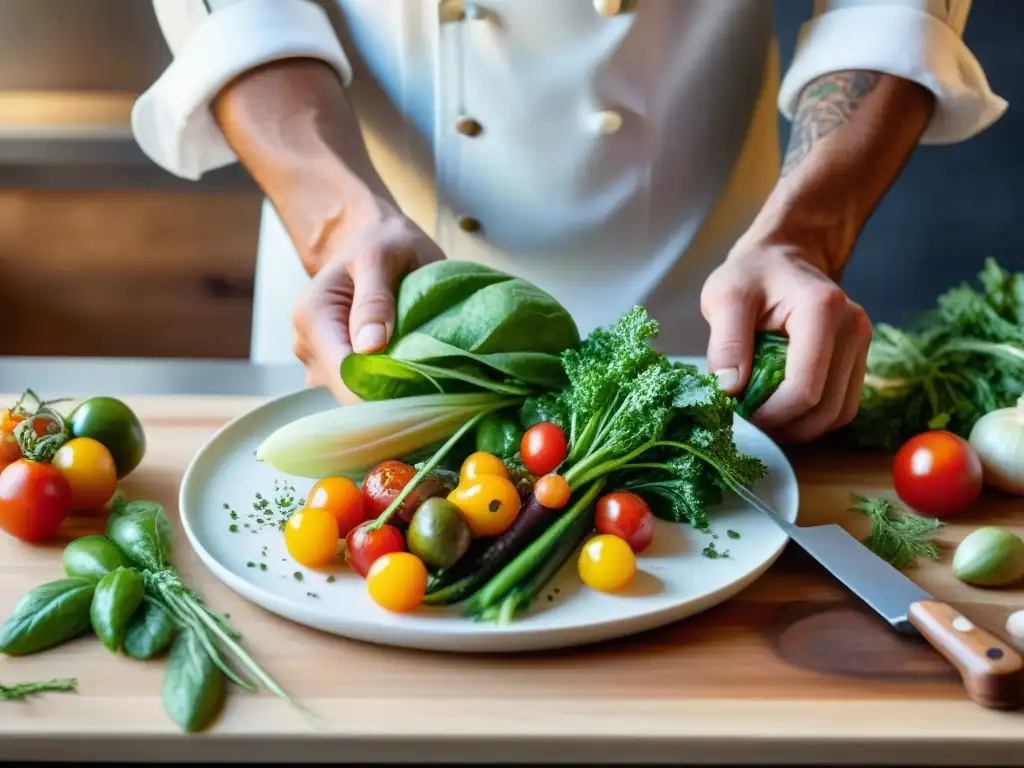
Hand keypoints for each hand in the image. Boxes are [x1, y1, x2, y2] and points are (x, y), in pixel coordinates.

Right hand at [292, 200, 444, 403]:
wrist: (371, 238)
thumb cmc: (382, 243)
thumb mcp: (382, 259)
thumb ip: (375, 300)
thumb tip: (369, 348)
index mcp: (313, 317)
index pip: (342, 373)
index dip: (379, 390)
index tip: (418, 392)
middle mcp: (307, 344)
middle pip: (346, 390)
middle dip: (385, 392)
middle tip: (429, 381)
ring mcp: (318, 359)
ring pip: (353, 394)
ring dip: (386, 390)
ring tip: (420, 371)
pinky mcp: (333, 367)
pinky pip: (358, 388)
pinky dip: (383, 384)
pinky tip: (406, 369)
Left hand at [700, 244, 872, 442]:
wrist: (782, 255)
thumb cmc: (752, 274)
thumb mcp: (725, 297)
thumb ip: (726, 342)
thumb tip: (730, 390)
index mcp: (821, 309)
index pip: (804, 387)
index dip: (771, 415)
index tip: (739, 418)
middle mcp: (852, 327)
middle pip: (826, 407)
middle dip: (784, 426)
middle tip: (747, 426)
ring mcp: (860, 343)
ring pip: (839, 413)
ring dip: (800, 428)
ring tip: (764, 421)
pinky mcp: (858, 357)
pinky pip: (842, 405)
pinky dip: (814, 419)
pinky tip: (783, 411)